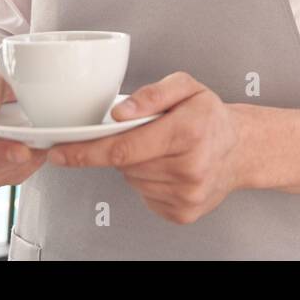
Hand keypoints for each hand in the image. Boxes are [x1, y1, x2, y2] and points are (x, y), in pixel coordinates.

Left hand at [46, 72, 245, 224]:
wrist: (241, 149)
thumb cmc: (210, 116)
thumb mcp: (186, 86)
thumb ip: (151, 94)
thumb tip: (118, 113)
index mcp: (188, 133)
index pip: (124, 148)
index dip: (86, 152)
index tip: (59, 153)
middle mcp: (190, 168)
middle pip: (126, 165)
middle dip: (121, 149)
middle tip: (145, 135)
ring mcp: (187, 196)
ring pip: (133, 181)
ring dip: (137, 165)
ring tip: (163, 150)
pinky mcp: (184, 213)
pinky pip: (146, 197)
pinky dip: (148, 181)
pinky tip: (168, 168)